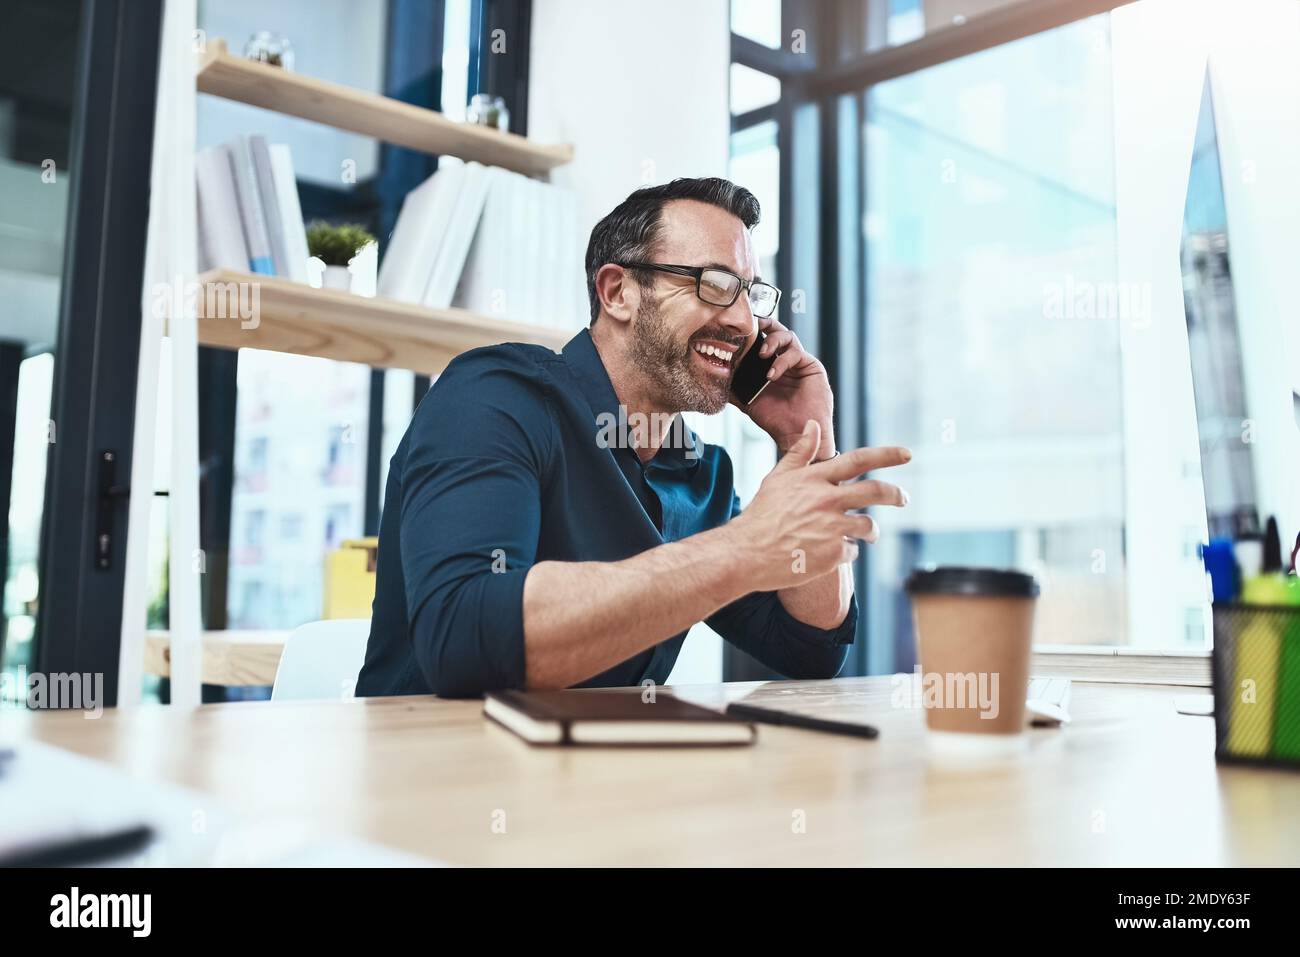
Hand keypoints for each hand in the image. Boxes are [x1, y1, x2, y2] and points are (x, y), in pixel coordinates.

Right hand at [727, 421, 910, 592]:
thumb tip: (813, 424)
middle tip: (904, 498)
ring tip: (868, 534)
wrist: (747, 554)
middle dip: (896, 495)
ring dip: (870, 530)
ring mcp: (832, 528)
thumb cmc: (761, 514)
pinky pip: (852, 552)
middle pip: (877, 492)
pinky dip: (844, 552)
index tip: (907, 454)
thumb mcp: (778, 478)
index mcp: (816, 479)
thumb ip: (800, 452)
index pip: (859, 460)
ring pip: (868, 526)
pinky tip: (829, 553)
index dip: (887, 455)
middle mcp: (828, 500)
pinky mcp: (833, 554)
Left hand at [734, 315, 835, 457]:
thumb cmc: (776, 420)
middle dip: (764, 324)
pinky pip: (796, 354)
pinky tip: (772, 374)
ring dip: (772, 340)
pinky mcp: (811, 367)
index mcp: (771, 365)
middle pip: (777, 330)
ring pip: (788, 336)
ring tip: (762, 354)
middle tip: (752, 326)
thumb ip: (735, 389)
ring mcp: (799, 363)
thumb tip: (717, 380)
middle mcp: (785, 360)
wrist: (795, 434)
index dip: (752, 333)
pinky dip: (782, 361)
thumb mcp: (749, 402)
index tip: (737, 330)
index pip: (762, 340)